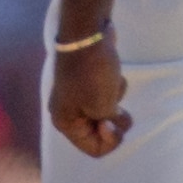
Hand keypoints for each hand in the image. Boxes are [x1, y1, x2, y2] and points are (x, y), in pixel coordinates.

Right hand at [49, 34, 132, 157]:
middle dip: (114, 119)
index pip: (94, 149)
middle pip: (100, 132)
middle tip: (116, 106)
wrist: (87, 34)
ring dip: (115, 100)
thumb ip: (110, 125)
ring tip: (111, 83)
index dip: (110, 140)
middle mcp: (69, 112)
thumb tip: (115, 124)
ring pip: (107, 112)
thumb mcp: (102, 106)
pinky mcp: (90, 81)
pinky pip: (108, 94)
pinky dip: (114, 87)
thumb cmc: (92, 73)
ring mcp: (79, 95)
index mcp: (66, 123)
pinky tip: (112, 73)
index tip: (112, 122)